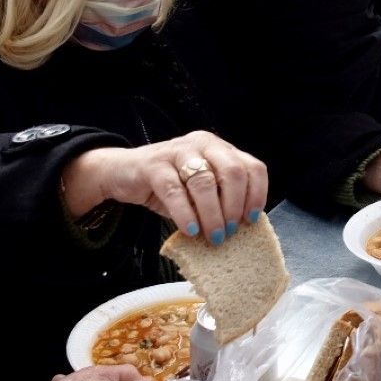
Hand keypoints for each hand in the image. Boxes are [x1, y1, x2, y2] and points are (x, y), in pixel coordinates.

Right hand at [61, 131, 268, 244]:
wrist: (123, 173)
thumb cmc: (168, 185)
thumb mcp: (200, 190)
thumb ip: (220, 199)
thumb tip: (243, 227)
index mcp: (220, 149)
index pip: (252, 167)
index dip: (257, 194)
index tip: (252, 219)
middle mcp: (203, 144)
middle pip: (232, 172)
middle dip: (234, 206)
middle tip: (229, 231)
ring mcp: (178, 151)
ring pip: (204, 182)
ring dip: (212, 214)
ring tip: (213, 236)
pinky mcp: (154, 165)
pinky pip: (174, 190)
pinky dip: (185, 213)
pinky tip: (190, 230)